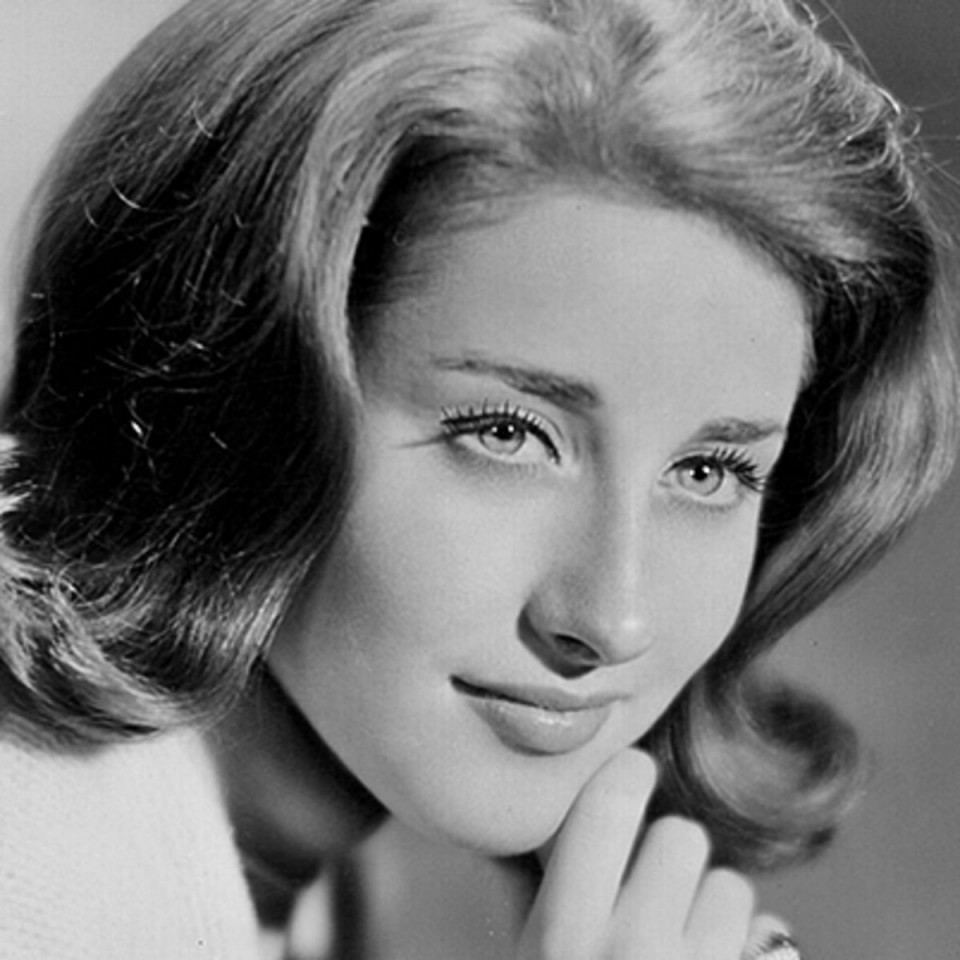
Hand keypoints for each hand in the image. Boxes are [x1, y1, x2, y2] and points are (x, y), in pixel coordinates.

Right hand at [518, 749, 776, 959]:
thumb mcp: (530, 953)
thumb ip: (542, 884)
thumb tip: (550, 797)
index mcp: (563, 935)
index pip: (607, 804)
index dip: (626, 774)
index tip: (631, 772)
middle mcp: (632, 953)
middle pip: (681, 835)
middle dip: (671, 856)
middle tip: (653, 890)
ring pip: (731, 887)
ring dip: (712, 907)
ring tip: (683, 944)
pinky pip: (770, 934)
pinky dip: (749, 946)